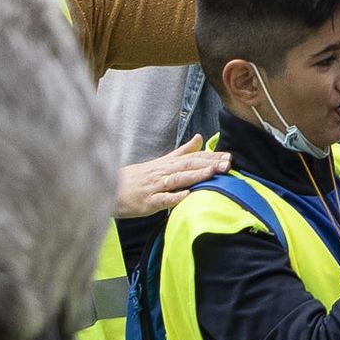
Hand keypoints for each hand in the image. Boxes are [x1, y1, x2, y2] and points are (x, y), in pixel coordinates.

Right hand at [115, 137, 231, 217]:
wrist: (110, 189)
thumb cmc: (137, 178)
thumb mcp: (160, 162)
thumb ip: (181, 152)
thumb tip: (200, 137)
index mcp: (167, 164)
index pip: (192, 157)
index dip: (211, 157)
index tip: (229, 157)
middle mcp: (162, 173)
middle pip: (188, 165)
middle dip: (209, 164)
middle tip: (228, 164)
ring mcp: (154, 187)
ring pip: (177, 179)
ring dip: (195, 175)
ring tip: (212, 173)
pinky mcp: (147, 202)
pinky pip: (162, 199)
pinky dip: (174, 197)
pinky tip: (187, 196)